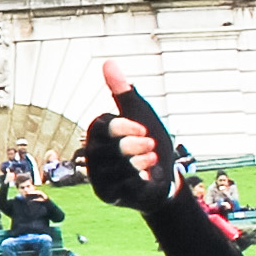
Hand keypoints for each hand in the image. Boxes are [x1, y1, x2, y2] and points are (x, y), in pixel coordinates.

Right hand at [80, 59, 184, 213]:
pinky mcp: (107, 193)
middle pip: (107, 148)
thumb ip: (123, 92)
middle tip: (150, 145)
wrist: (163, 178)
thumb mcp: (140, 114)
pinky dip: (138, 178)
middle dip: (132, 146)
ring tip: (151, 159)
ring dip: (138, 161)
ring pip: (115, 167)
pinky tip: (147, 173)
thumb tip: (108, 62)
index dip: (123, 127)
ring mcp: (98, 175)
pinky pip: (120, 185)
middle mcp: (93, 153)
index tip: (143, 129)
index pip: (102, 127)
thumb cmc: (149, 143)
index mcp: (98, 131)